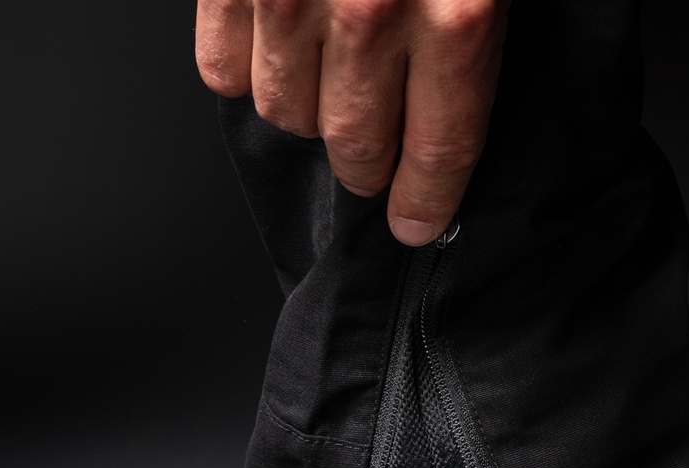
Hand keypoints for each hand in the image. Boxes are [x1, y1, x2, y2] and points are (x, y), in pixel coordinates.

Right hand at [195, 0, 508, 244]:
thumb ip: (466, 43)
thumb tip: (438, 132)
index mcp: (456, 15)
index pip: (439, 150)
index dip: (426, 200)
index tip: (416, 224)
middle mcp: (371, 9)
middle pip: (357, 146)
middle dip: (367, 162)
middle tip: (372, 145)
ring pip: (286, 112)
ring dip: (307, 109)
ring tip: (324, 71)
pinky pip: (223, 69)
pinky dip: (246, 69)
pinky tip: (274, 43)